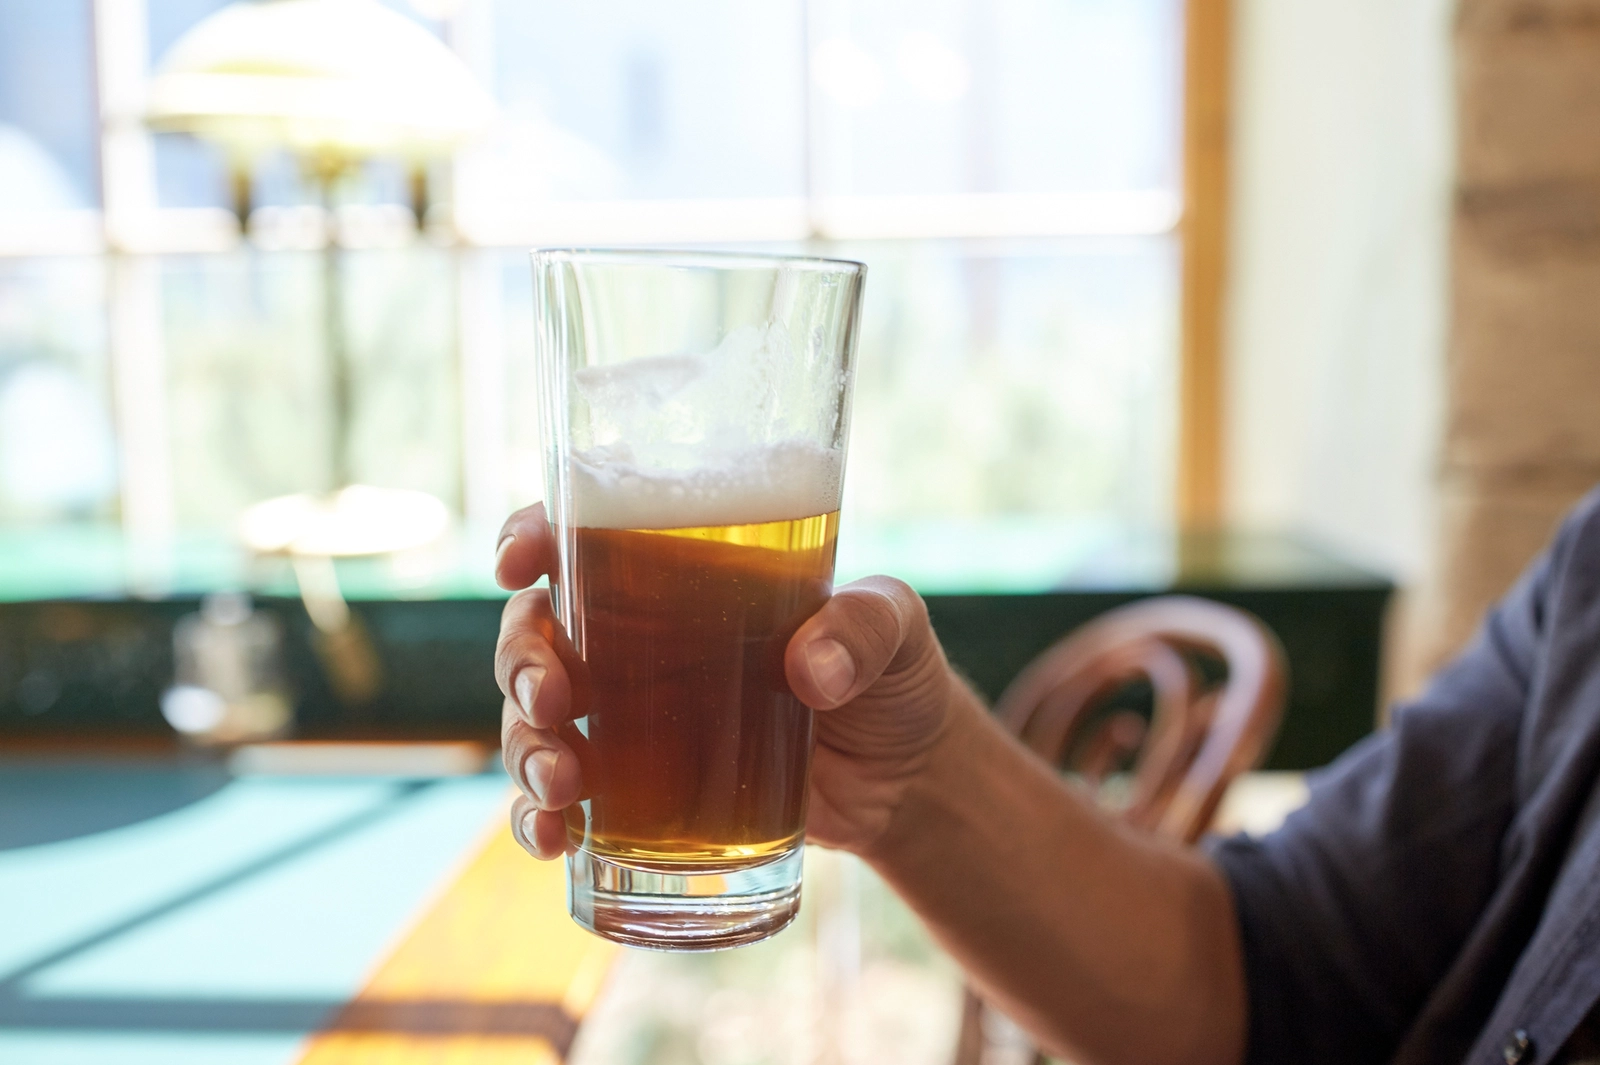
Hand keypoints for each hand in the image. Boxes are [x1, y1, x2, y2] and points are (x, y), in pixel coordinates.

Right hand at [494, 502, 967, 860]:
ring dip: (525, 749)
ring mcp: (634, 721)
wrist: (908, 782)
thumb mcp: (897, 629)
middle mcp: (640, 641)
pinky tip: (554, 839)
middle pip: (537, 633)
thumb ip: (865, 628)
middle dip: (522, 662)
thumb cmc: (893, 677)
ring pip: (534, 721)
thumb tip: (812, 671)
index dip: (533, 537)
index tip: (518, 562)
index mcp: (684, 577)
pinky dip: (539, 820)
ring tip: (563, 786)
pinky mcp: (642, 794)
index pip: (585, 536)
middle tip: (555, 701)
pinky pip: (562, 803)